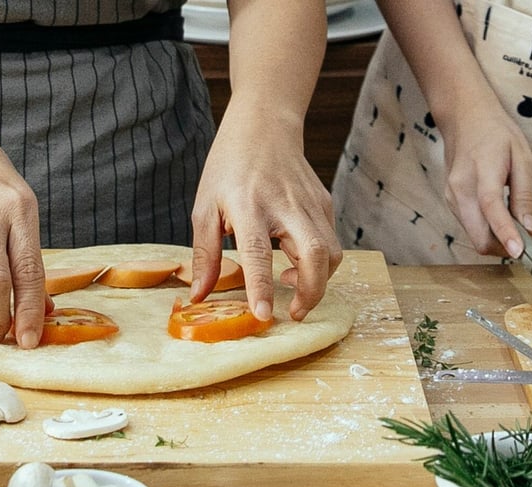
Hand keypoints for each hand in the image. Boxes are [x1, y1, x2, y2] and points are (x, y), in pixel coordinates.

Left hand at [190, 104, 340, 320]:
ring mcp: (309, 204)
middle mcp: (285, 205)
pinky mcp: (324, 203)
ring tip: (291, 282)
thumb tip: (199, 296)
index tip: (264, 315)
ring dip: (318, 280)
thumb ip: (205, 256)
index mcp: (249, 207)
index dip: (261, 287)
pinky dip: (321, 262)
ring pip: (332, 253)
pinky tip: (296, 260)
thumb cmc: (228, 168)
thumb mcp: (205, 208)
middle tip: (294, 313)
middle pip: (315, 255)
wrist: (264, 126)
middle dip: (311, 293)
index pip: (258, 253)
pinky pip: (331, 241)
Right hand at [440, 99, 531, 257]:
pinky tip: (498, 219)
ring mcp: (451, 198)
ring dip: (495, 240)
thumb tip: (530, 229)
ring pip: (474, 236)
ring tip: (514, 227)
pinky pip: (469, 227)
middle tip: (527, 244)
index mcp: (482, 172)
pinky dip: (486, 230)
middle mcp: (460, 189)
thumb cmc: (497, 135)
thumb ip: (524, 195)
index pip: (492, 208)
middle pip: (478, 235)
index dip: (506, 233)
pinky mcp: (449, 202)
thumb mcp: (522, 158)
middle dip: (503, 247)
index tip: (519, 253)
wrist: (464, 120)